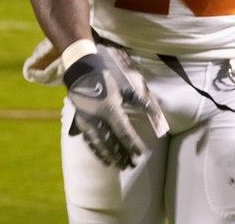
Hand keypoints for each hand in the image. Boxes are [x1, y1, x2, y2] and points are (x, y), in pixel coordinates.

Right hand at [64, 44, 167, 168]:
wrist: (82, 69)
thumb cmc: (107, 75)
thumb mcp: (125, 86)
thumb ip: (139, 101)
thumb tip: (154, 112)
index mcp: (110, 108)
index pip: (124, 132)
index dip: (132, 144)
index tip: (140, 154)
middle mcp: (98, 118)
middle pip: (111, 142)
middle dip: (121, 155)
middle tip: (130, 166)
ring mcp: (87, 121)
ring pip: (99, 144)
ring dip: (109, 156)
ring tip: (118, 166)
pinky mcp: (80, 121)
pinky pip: (89, 140)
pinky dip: (96, 151)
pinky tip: (103, 157)